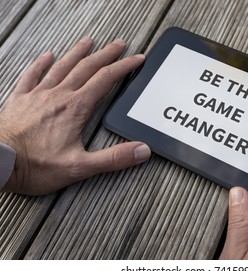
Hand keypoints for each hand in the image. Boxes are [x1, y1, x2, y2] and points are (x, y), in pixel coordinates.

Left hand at [0, 37, 150, 194]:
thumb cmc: (35, 166)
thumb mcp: (81, 167)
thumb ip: (114, 158)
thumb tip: (142, 150)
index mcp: (75, 108)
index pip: (106, 80)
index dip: (124, 67)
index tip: (136, 59)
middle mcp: (59, 96)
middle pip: (87, 67)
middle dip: (107, 54)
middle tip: (119, 44)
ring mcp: (38, 95)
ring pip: (63, 66)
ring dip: (78, 53)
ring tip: (89, 42)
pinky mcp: (21, 99)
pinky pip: (32, 75)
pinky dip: (41, 63)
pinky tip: (47, 56)